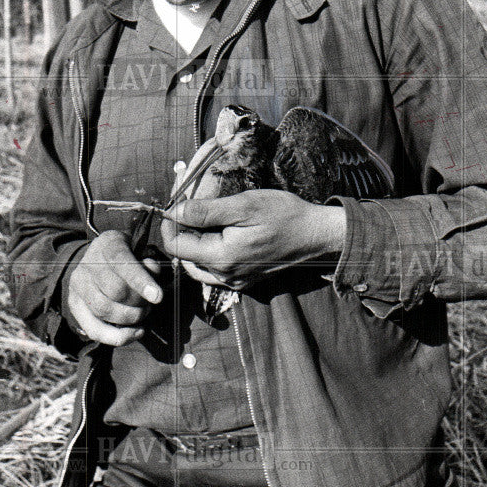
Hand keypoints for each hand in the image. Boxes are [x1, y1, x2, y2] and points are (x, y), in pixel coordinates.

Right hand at [66, 230, 162, 345]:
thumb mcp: (139, 251)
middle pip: (115, 290)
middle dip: (138, 303)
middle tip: (150, 306)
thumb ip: (149, 264)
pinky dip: (117, 336)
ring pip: (104, 310)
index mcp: (108, 245)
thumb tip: (152, 278)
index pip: (122, 262)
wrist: (98, 258)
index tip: (157, 297)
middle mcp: (88, 264)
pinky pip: (94, 329)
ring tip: (142, 315)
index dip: (140, 281)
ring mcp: (78, 286)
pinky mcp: (74, 305)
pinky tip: (135, 333)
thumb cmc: (126, 257)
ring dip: (130, 319)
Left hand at [160, 190, 345, 289]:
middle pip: (186, 256)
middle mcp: (224, 276)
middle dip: (182, 232)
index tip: (174, 205)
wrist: (316, 234)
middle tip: (190, 207)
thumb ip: (205, 212)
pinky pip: (215, 269)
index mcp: (221, 258)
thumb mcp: (243, 205)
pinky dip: (209, 251)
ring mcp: (235, 281)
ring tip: (204, 219)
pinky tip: (220, 233)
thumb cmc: (283, 215)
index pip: (176, 247)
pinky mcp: (244, 280)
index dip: (169, 225)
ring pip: (198, 264)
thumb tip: (174, 213)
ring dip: (195, 243)